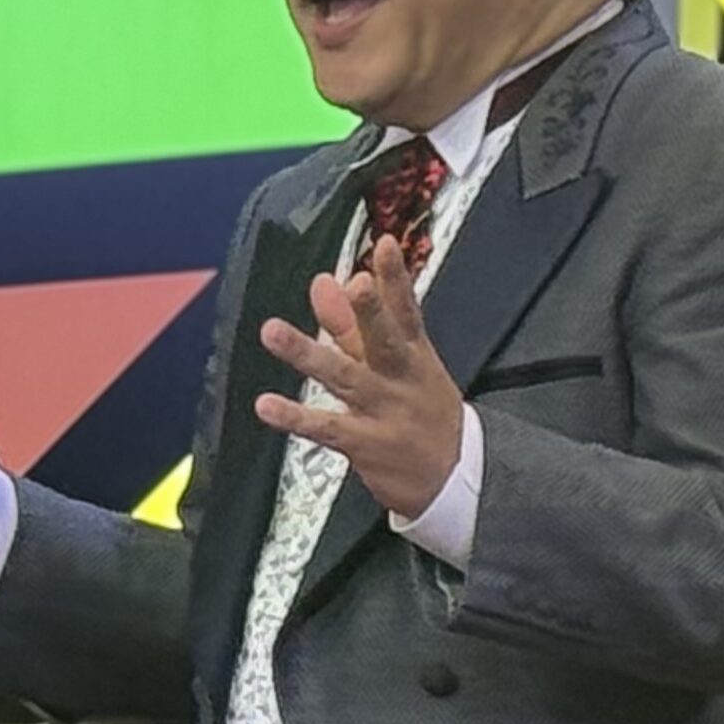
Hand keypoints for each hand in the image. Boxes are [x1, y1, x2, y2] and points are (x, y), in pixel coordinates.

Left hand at [254, 235, 463, 518]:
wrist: (457, 479)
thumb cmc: (421, 412)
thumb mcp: (399, 365)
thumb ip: (354, 325)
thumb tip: (324, 282)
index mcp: (414, 355)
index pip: (406, 311)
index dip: (396, 278)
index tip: (384, 245)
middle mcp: (401, 379)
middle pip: (385, 340)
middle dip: (370, 311)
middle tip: (354, 283)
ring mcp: (384, 412)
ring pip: (345, 378)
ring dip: (308, 354)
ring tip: (272, 331)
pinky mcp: (366, 445)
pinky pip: (326, 429)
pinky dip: (296, 417)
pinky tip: (266, 405)